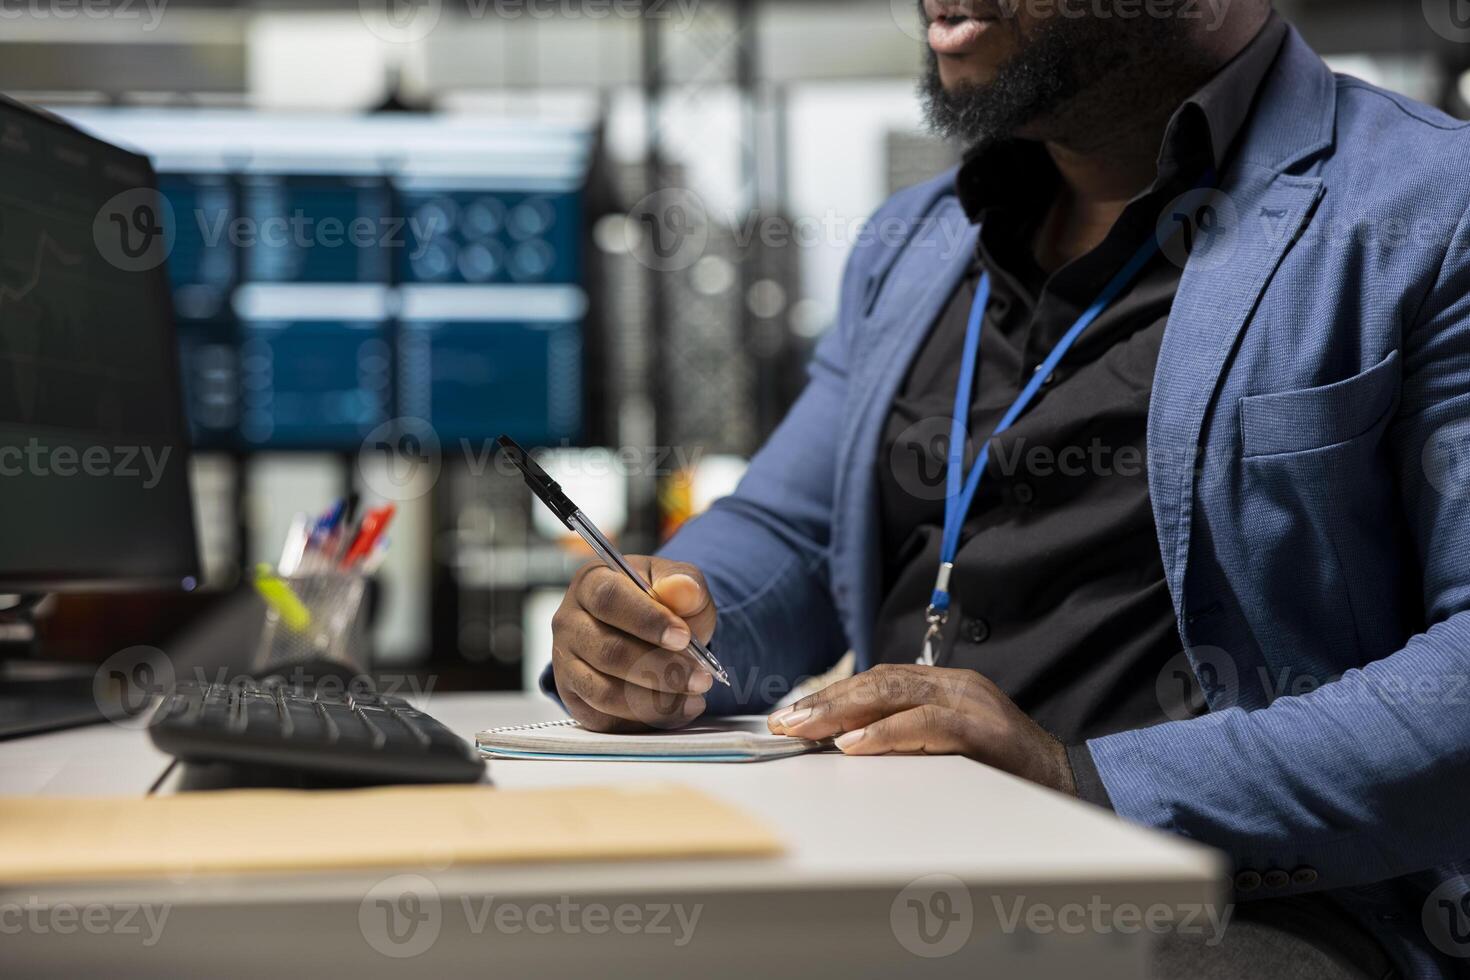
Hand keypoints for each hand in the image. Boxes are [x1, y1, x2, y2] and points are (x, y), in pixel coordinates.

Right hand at [551, 556, 716, 732]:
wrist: (646, 632)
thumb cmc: (658, 603)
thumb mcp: (676, 583)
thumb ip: (684, 582)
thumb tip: (684, 589)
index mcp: (591, 582)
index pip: (609, 599)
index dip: (648, 620)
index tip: (684, 638)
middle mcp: (569, 622)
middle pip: (609, 652)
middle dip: (662, 669)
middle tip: (701, 678)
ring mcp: (566, 663)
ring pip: (606, 692)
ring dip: (657, 701)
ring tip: (695, 697)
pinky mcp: (575, 698)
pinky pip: (607, 718)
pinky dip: (647, 719)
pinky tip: (678, 710)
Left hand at [767, 663, 1076, 794]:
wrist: (1071, 785)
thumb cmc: (1005, 773)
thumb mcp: (949, 748)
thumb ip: (908, 738)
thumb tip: (846, 746)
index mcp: (945, 685)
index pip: (878, 680)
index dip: (832, 695)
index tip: (792, 715)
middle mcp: (956, 685)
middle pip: (879, 682)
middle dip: (826, 701)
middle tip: (784, 721)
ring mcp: (972, 703)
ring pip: (895, 694)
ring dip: (842, 711)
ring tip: (804, 728)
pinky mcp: (984, 730)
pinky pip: (926, 725)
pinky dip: (885, 735)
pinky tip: (852, 746)